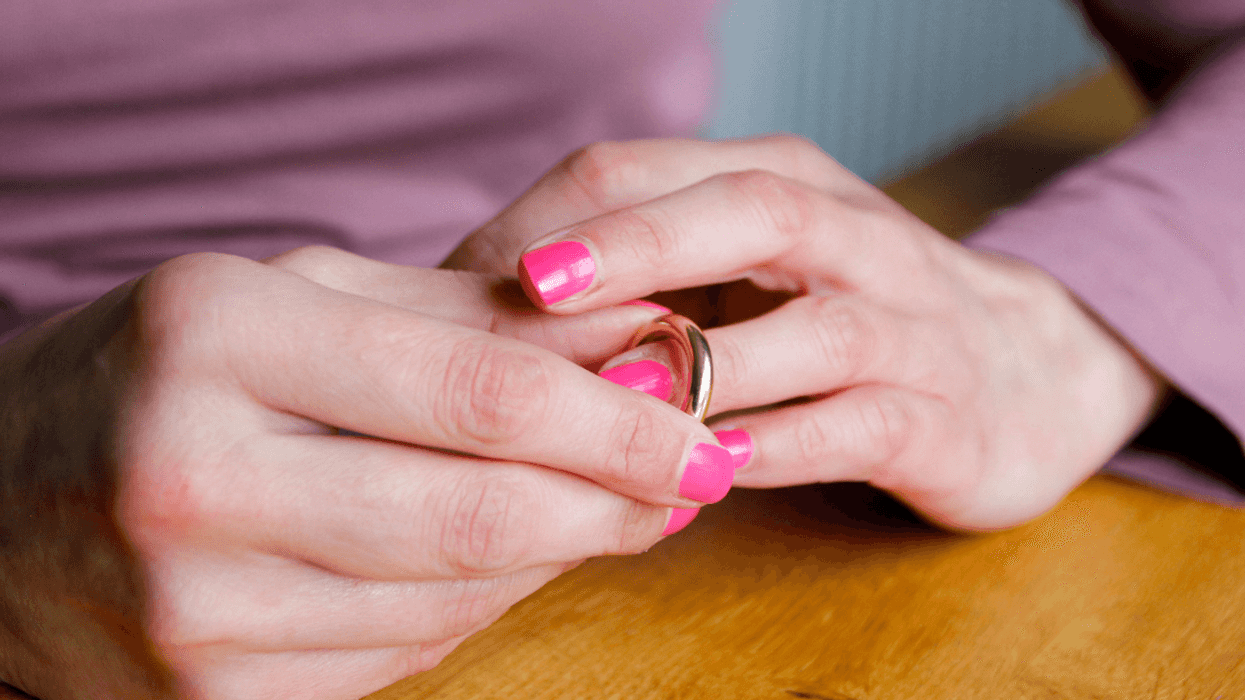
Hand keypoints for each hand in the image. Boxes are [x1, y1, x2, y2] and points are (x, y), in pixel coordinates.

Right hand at [0, 247, 734, 698]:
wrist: (1, 497)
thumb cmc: (168, 370)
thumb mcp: (302, 299)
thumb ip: (470, 321)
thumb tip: (638, 347)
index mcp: (217, 342)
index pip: (479, 395)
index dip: (620, 422)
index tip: (706, 428)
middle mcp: (193, 481)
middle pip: (481, 516)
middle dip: (618, 503)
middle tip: (695, 475)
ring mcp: (190, 614)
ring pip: (455, 599)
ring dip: (559, 553)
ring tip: (608, 504)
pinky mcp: (208, 699)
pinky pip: (403, 657)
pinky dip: (479, 605)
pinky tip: (506, 555)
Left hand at [447, 136, 1165, 529]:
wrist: (1029, 370)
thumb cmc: (850, 313)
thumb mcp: (753, 263)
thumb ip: (650, 267)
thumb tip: (491, 298)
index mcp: (784, 184)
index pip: (660, 170)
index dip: (565, 218)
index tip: (477, 274)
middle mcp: (851, 238)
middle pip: (746, 214)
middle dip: (638, 246)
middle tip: (536, 286)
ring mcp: (907, 326)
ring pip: (814, 329)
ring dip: (712, 364)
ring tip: (614, 398)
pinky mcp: (941, 417)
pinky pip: (860, 427)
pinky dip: (786, 446)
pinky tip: (714, 467)